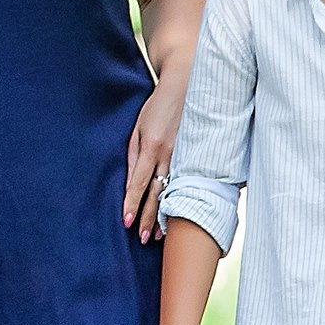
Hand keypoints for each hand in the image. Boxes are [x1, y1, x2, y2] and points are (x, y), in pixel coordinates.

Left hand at [124, 71, 187, 242]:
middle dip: (150, 218)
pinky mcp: (196, 154)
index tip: (127, 222)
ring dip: (167, 214)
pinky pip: (187, 181)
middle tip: (143, 238)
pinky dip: (183, 199)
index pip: (139, 182)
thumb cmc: (157, 106)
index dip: (133, 204)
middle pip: (158, 193)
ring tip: (160, 235)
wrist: (186, 85)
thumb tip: (130, 182)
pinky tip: (182, 214)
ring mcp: (185, 155)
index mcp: (151, 146)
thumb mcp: (138, 127)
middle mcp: (169, 154)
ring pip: (174, 191)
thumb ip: (133, 154)